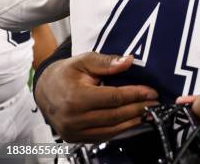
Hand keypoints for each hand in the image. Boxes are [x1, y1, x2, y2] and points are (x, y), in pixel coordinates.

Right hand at [34, 52, 158, 141]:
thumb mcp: (84, 60)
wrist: (44, 89)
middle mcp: (74, 118)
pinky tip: (133, 120)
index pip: (114, 98)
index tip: (152, 92)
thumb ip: (107, 62)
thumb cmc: (67, 72)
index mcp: (75, 98)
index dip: (135, 95)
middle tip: (155, 103)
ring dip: (133, 121)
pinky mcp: (75, 138)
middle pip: (115, 116)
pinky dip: (120, 129)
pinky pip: (103, 136)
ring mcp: (73, 131)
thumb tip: (129, 61)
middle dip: (138, 108)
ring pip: (111, 129)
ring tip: (149, 112)